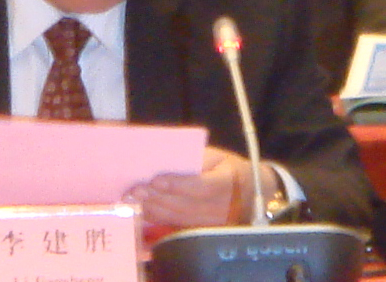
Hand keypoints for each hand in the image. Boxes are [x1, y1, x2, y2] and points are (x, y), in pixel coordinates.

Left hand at [123, 146, 277, 228]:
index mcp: (227, 181)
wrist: (253, 192)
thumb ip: (196, 157)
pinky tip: (142, 209)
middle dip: (157, 197)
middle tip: (134, 189)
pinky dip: (158, 218)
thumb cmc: (228, 168)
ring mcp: (212, 222)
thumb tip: (166, 157)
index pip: (202, 186)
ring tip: (132, 199)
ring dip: (153, 209)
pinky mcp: (203, 230)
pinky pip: (177, 225)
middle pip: (185, 204)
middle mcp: (221, 207)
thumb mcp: (218, 156)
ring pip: (178, 217)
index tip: (156, 180)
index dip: (178, 184)